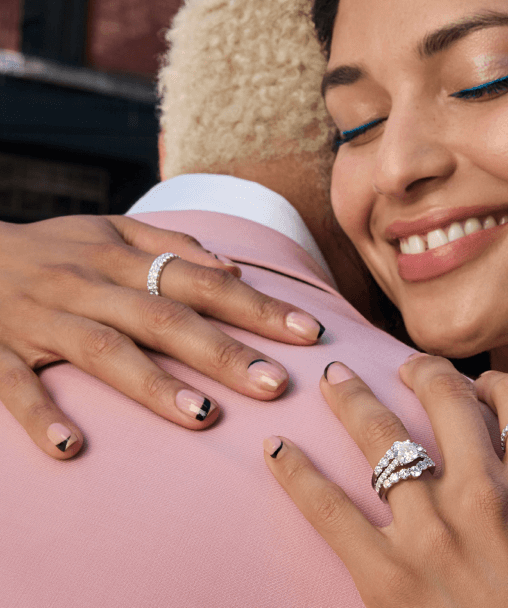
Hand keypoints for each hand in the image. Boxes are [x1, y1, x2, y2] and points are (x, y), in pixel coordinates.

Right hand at [0, 215, 324, 458]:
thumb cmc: (53, 247)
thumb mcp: (109, 230)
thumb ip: (171, 246)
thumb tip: (234, 267)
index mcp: (120, 256)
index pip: (202, 280)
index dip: (255, 305)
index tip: (306, 333)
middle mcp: (89, 285)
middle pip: (164, 318)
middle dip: (223, 351)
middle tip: (274, 384)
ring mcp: (43, 319)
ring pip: (104, 350)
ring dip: (153, 384)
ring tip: (203, 418)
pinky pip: (16, 384)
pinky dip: (41, 414)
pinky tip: (72, 448)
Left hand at [264, 356, 507, 607]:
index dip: (498, 381)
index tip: (484, 386)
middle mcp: (483, 494)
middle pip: (445, 400)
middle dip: (424, 371)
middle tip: (406, 365)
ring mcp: (430, 530)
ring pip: (381, 437)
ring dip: (352, 399)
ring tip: (336, 378)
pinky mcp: (385, 574)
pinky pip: (330, 510)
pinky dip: (297, 474)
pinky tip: (277, 447)